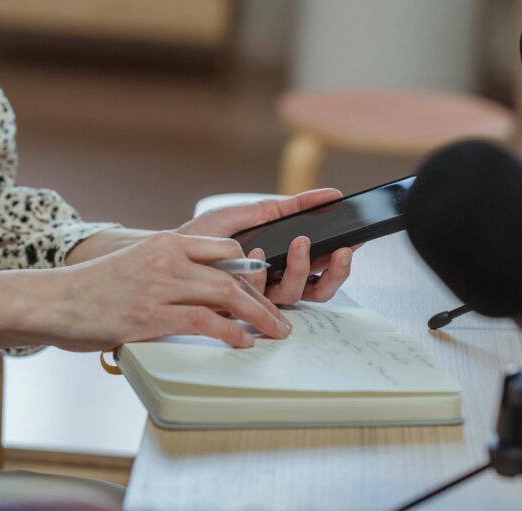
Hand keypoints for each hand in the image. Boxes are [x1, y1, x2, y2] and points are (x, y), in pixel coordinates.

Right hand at [33, 231, 291, 350]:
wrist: (51, 301)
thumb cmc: (93, 290)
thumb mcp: (137, 267)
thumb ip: (172, 274)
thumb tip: (210, 299)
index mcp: (165, 242)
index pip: (225, 249)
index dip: (252, 272)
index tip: (266, 291)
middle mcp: (165, 259)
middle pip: (233, 273)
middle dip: (264, 300)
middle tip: (281, 320)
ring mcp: (157, 286)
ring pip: (225, 293)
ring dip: (257, 316)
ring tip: (274, 333)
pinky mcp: (148, 316)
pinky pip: (202, 321)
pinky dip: (228, 332)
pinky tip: (241, 342)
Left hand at [177, 189, 356, 304]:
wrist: (167, 250)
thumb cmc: (205, 234)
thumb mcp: (251, 212)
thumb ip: (287, 207)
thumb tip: (328, 194)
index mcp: (283, 263)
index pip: (323, 267)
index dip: (342, 261)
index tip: (354, 242)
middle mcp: (275, 285)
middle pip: (319, 290)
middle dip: (333, 270)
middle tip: (336, 248)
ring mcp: (258, 297)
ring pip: (295, 295)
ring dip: (302, 269)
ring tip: (298, 243)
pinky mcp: (237, 305)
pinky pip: (258, 297)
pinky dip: (261, 274)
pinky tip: (257, 254)